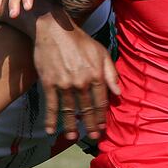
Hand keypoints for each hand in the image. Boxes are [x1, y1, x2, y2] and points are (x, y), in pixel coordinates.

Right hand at [32, 10, 119, 141]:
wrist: (55, 30)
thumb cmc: (80, 41)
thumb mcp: (101, 52)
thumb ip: (111, 73)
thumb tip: (118, 92)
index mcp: (96, 74)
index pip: (101, 102)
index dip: (102, 116)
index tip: (102, 127)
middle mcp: (82, 82)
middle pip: (87, 109)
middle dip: (90, 125)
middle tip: (93, 138)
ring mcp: (64, 84)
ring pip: (69, 111)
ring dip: (71, 126)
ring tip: (73, 137)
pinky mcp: (49, 83)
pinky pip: (51, 106)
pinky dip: (51, 120)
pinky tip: (51, 131)